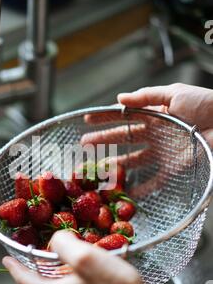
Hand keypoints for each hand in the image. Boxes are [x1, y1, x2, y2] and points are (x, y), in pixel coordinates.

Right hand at [81, 84, 212, 197]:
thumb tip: (119, 97)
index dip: (105, 118)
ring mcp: (162, 152)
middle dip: (103, 141)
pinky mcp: (173, 168)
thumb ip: (146, 96)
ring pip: (133, 160)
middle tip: (84, 145)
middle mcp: (155, 134)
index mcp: (154, 114)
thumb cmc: (205, 104)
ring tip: (97, 168)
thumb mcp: (174, 93)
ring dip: (115, 164)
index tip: (87, 120)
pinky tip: (126, 190)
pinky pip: (154, 180)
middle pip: (123, 138)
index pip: (124, 116)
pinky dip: (141, 187)